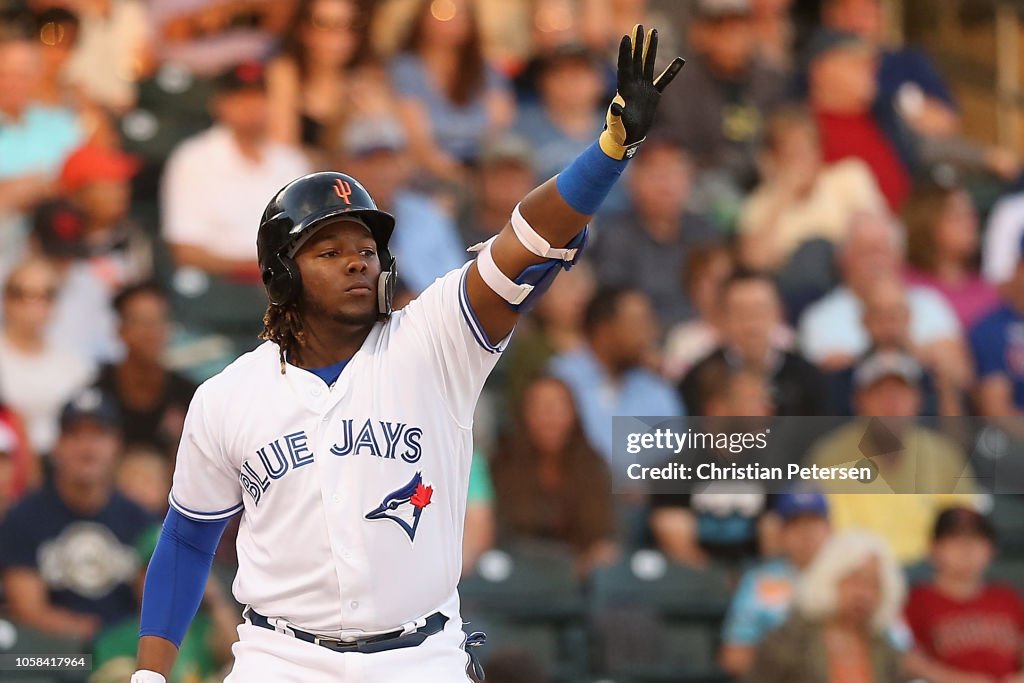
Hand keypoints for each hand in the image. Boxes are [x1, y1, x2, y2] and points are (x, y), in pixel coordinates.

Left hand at [599, 24, 684, 159]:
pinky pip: (665, 81)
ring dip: (650, 49)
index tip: (625, 37)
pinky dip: (672, 71)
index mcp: (624, 89)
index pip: (624, 67)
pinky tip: (680, 60)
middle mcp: (634, 85)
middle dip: (637, 43)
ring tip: (653, 32)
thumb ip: (616, 115)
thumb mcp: (617, 124)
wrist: (629, 138)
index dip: (625, 53)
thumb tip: (615, 107)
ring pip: (648, 65)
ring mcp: (644, 88)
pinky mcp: (654, 95)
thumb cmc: (619, 131)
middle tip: (638, 26)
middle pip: (636, 60)